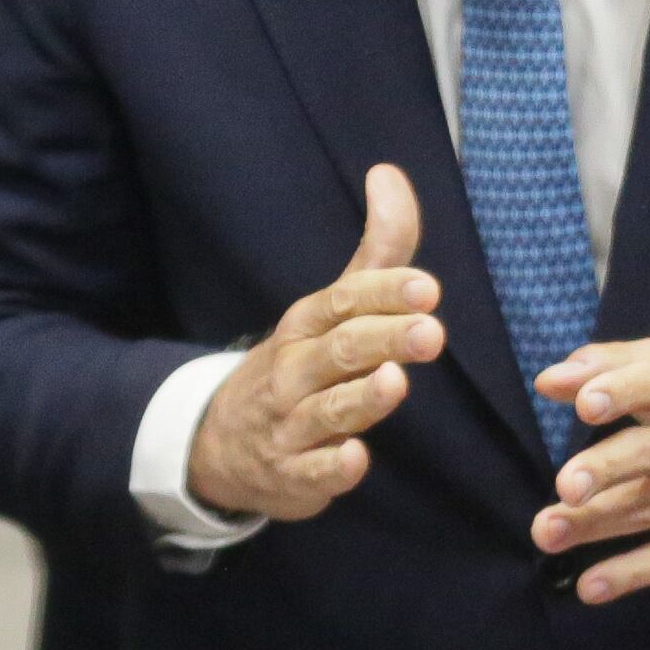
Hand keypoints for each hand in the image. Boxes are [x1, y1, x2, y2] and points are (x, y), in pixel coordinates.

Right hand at [184, 164, 441, 522]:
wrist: (218, 443)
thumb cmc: (298, 366)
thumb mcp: (332, 308)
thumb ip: (376, 250)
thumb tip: (389, 172)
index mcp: (308, 324)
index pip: (344, 300)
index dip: (384, 293)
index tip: (426, 287)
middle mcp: (295, 370)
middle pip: (339, 349)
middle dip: (384, 338)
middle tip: (430, 331)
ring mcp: (289, 425)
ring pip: (327, 409)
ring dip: (361, 396)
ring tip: (395, 381)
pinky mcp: (292, 476)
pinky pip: (310, 474)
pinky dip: (330, 468)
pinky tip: (353, 458)